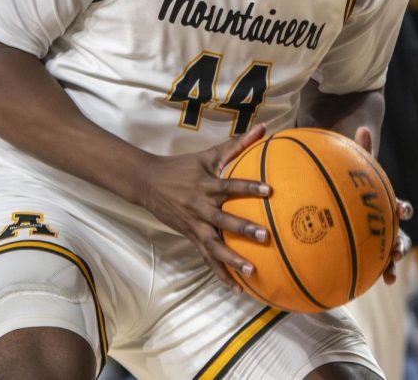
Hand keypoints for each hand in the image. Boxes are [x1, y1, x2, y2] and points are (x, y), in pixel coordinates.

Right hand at [138, 124, 271, 289]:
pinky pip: (207, 259)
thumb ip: (237, 144)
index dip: (249, 187)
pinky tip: (237, 288)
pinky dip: (220, 274)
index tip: (269, 190)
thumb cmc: (183, 167)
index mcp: (207, 185)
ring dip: (233, 260)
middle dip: (243, 229)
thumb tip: (264, 128)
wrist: (148, 184)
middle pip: (224, 220)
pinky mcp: (191, 238)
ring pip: (214, 246)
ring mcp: (194, 225)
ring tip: (253, 272)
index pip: (231, 185)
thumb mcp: (208, 155)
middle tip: (266, 237)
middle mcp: (201, 207)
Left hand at [353, 126, 413, 284]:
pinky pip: (378, 266)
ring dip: (394, 263)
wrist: (348, 206)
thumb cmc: (356, 188)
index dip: (402, 209)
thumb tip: (362, 128)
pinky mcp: (373, 254)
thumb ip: (362, 153)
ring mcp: (382, 241)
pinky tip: (378, 282)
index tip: (400, 211)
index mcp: (388, 206)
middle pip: (402, 235)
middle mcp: (389, 225)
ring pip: (394, 253)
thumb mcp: (357, 172)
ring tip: (390, 272)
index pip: (400, 207)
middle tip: (397, 250)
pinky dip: (381, 274)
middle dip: (402, 244)